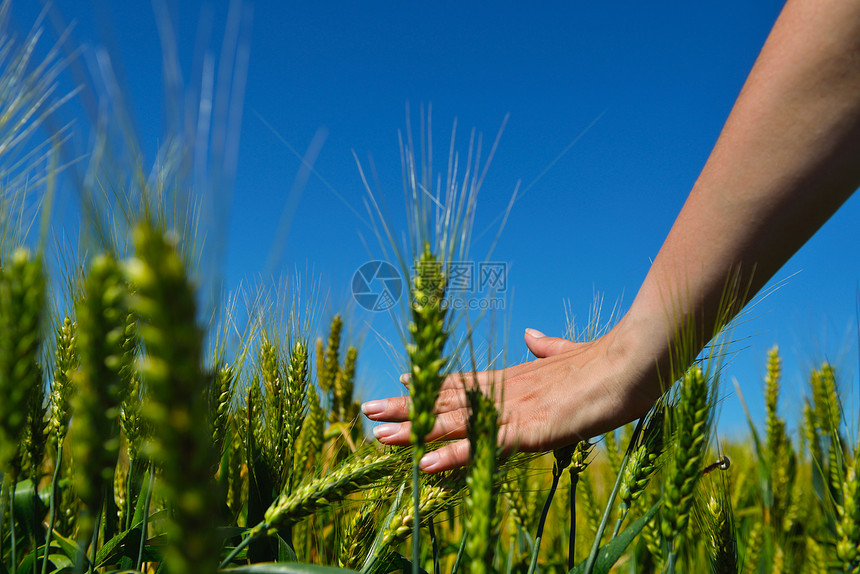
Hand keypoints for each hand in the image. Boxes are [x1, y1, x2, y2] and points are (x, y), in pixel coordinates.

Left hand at [361, 323, 660, 472]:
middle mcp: (505, 389)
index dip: (430, 386)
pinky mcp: (528, 429)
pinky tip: (424, 463)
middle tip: (367, 410)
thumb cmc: (606, 360)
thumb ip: (548, 347)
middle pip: (446, 398)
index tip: (401, 385)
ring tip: (377, 435)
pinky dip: (452, 456)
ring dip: (414, 430)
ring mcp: (513, 409)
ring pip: (453, 421)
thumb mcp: (570, 353)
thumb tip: (532, 335)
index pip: (462, 380)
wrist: (631, 362)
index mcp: (514, 375)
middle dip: (406, 407)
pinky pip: (482, 446)